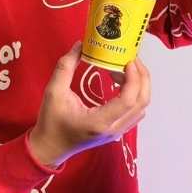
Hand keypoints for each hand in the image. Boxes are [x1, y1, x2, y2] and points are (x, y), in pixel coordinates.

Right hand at [27, 42, 150, 166]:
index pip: (128, 100)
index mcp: (99, 122)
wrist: (50, 147)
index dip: (134, 78)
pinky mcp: (117, 130)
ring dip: (139, 85)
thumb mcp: (53, 92)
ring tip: (125, 67)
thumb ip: (66, 67)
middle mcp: (113, 129)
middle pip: (142, 102)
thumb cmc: (51, 122)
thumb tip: (80, 45)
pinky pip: (135, 111)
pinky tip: (122, 81)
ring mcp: (117, 132)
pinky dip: (135, 93)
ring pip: (141, 107)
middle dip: (142, 77)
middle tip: (130, 58)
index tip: (128, 60)